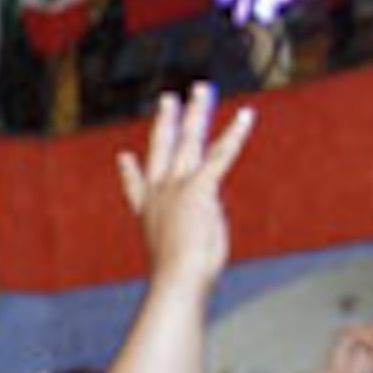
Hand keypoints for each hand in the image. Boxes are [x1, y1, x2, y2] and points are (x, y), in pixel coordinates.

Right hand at [118, 85, 255, 295]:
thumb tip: (194, 244)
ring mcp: (177, 188)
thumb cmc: (179, 283)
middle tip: (169, 100)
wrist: (177, 281)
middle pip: (162, 148)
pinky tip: (248, 115)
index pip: (137, 189)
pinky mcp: (200, 188)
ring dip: (196, 112)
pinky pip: (221, 154)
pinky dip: (236, 134)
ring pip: (188, 141)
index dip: (130, 173)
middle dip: (167, 122)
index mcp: (149, 215)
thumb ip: (184, 243)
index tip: (124, 157)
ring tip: (201, 89)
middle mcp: (160, 195)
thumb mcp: (178, 260)